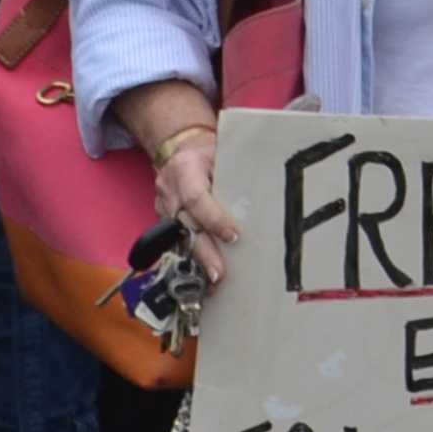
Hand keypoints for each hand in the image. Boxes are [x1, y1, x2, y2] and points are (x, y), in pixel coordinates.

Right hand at [152, 129, 243, 281]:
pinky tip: (202, 279)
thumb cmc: (210, 151)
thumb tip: (268, 191)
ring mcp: (164, 206)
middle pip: (185, 225)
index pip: (195, 197)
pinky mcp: (165, 221)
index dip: (213, 218)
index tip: (233, 235)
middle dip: (203, 251)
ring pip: (178, 238)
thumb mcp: (224, 151)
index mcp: (184, 168)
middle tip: (219, 273)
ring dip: (196, 262)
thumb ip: (237, 171)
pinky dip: (190, 261)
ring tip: (213, 282)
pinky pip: (175, 243)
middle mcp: (169, 189)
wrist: (184, 149)